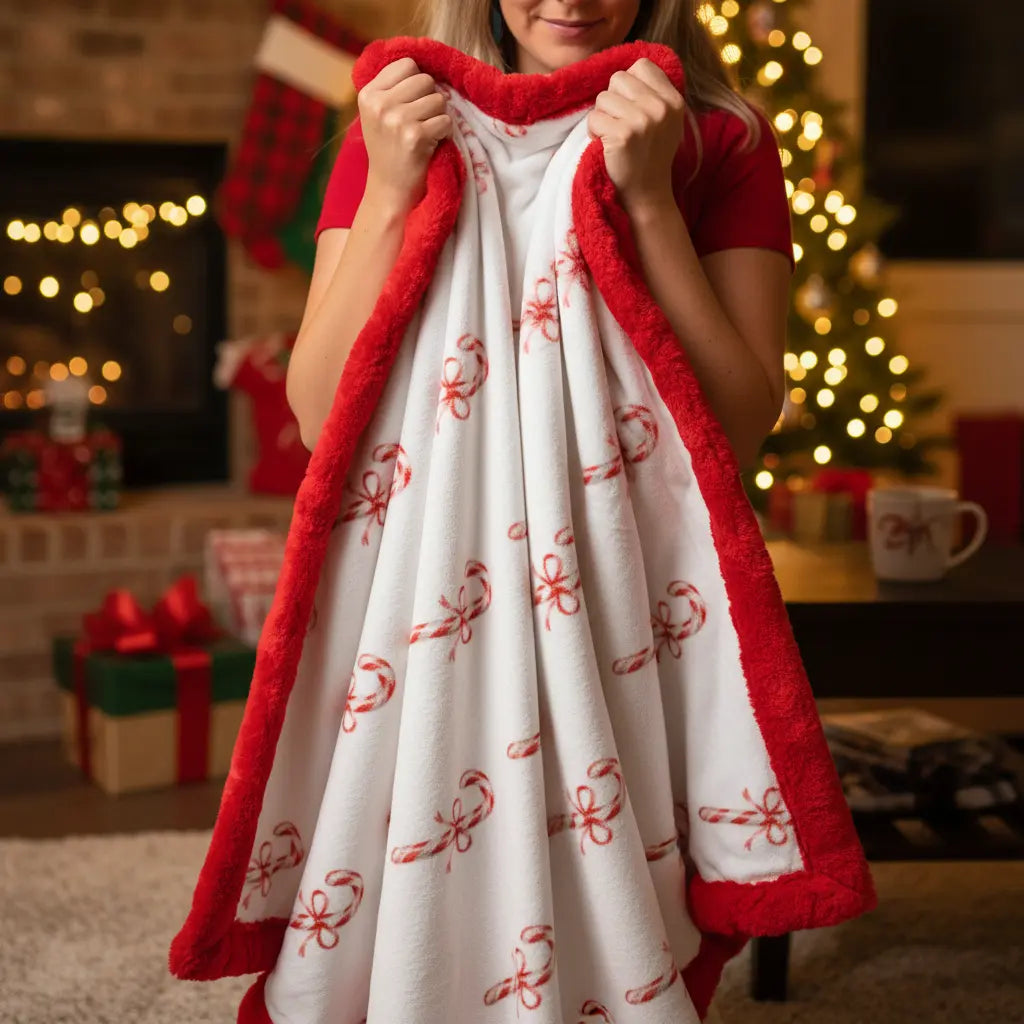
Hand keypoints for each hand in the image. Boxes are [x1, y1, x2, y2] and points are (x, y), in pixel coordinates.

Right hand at [358, 58, 452, 213]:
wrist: (390, 191)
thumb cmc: (389, 150)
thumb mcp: (379, 114)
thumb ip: (393, 88)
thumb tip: (422, 63)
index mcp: (368, 94)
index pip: (408, 65)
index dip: (417, 83)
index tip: (412, 104)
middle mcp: (379, 104)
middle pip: (425, 80)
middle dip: (430, 100)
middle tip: (420, 122)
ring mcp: (396, 120)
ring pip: (438, 100)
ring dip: (438, 118)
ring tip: (425, 134)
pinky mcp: (414, 136)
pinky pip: (446, 120)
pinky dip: (444, 133)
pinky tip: (431, 145)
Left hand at [587, 59, 685, 210]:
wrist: (646, 194)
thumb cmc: (650, 156)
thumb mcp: (665, 121)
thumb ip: (654, 93)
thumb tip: (630, 68)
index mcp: (673, 100)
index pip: (641, 66)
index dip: (628, 85)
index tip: (629, 107)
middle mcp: (660, 108)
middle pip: (618, 78)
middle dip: (612, 100)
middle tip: (619, 124)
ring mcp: (642, 121)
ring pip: (603, 97)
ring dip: (601, 117)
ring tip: (612, 137)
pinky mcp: (623, 135)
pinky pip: (594, 118)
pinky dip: (593, 132)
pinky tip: (605, 146)